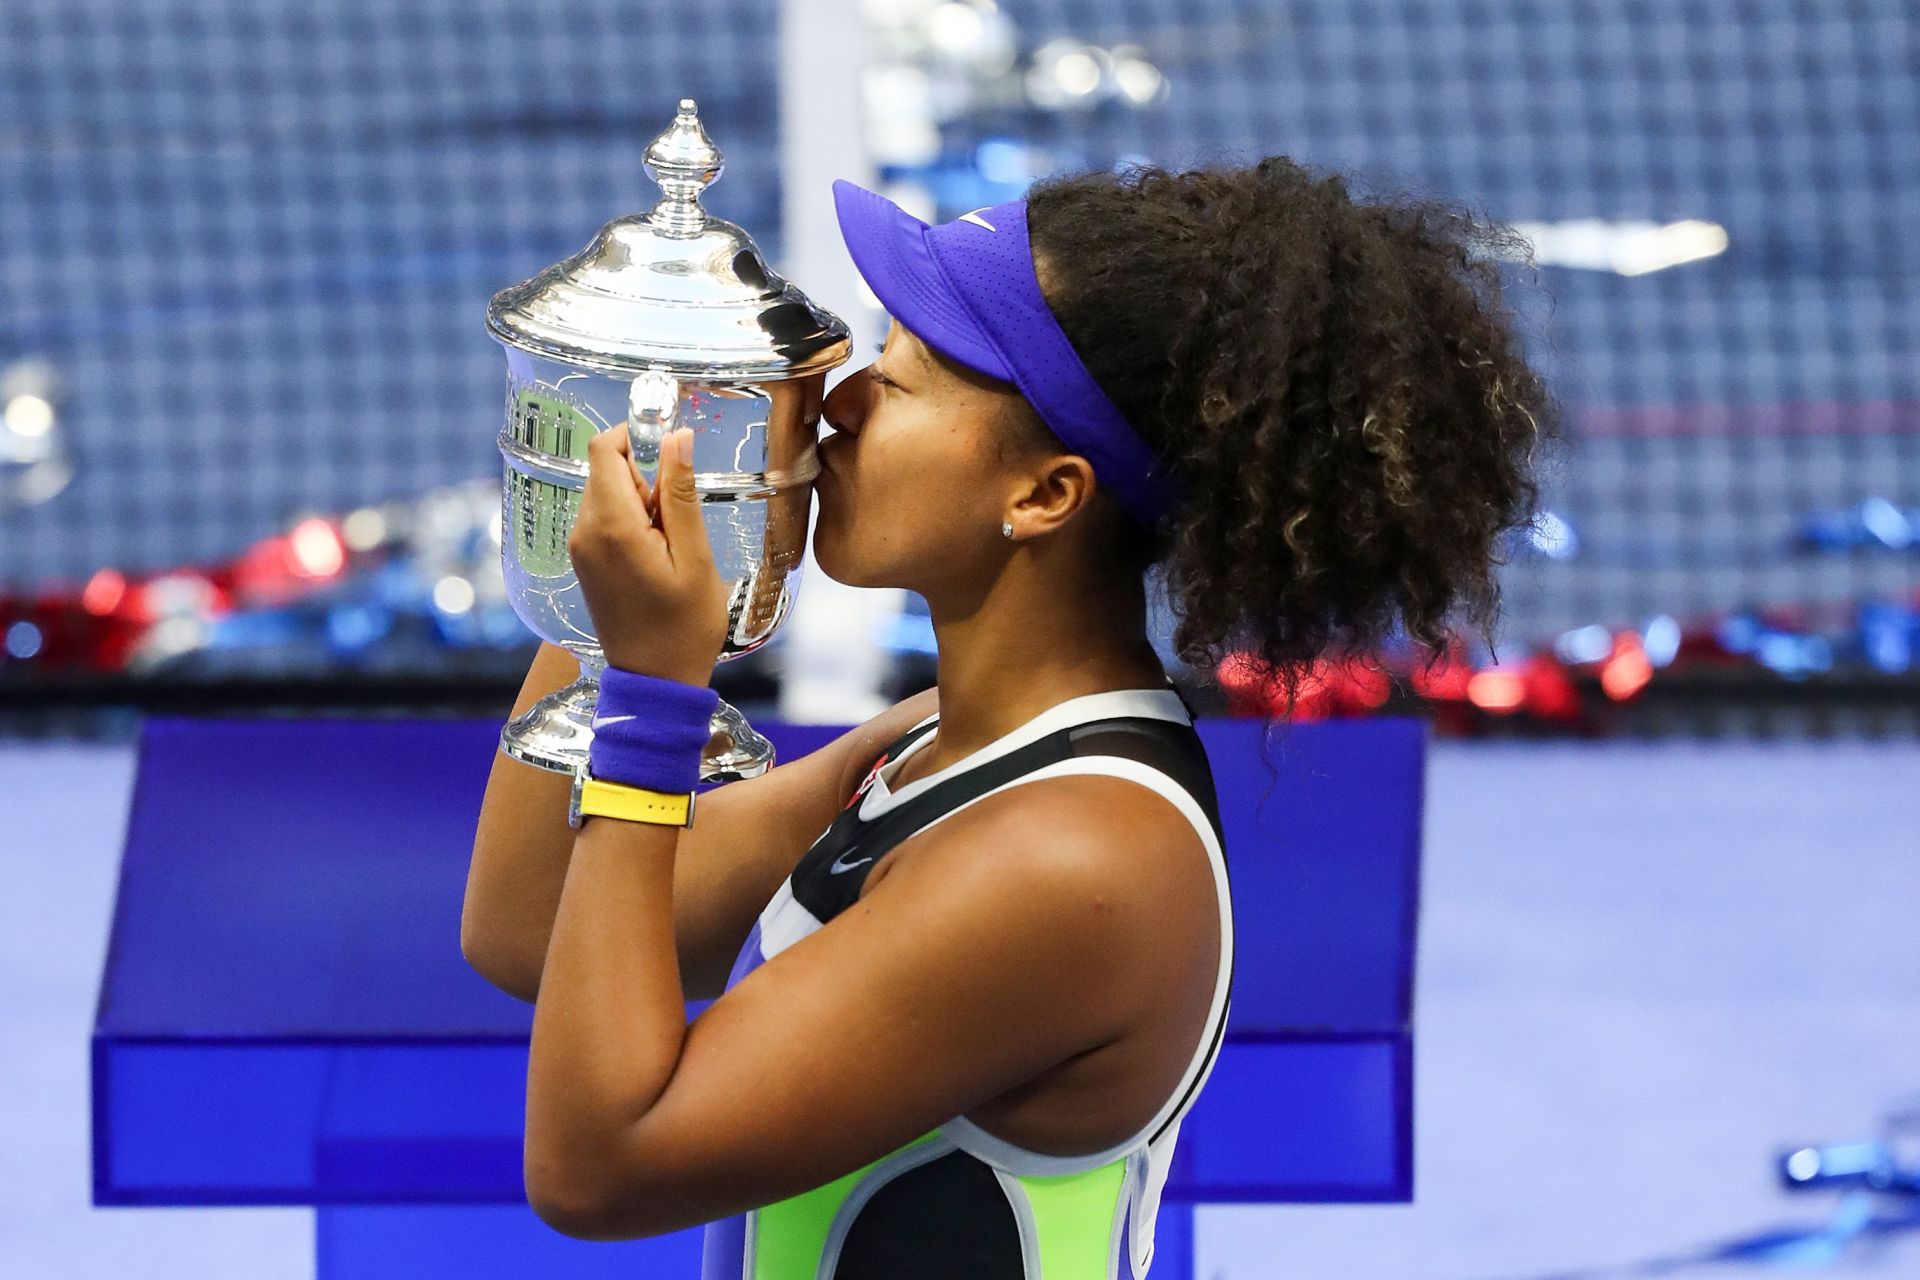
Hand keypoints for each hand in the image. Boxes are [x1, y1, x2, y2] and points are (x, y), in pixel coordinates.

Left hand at [568, 425, 728, 686]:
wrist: (654, 683)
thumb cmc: (683, 627)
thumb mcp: (694, 558)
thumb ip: (680, 494)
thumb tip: (677, 437)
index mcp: (611, 525)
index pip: (604, 447)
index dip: (637, 434)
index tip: (675, 448)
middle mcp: (584, 531)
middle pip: (607, 467)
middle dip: (646, 473)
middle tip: (680, 515)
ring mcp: (581, 547)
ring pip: (608, 491)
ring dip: (642, 499)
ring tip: (672, 541)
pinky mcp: (585, 561)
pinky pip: (606, 517)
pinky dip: (633, 519)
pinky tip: (658, 553)